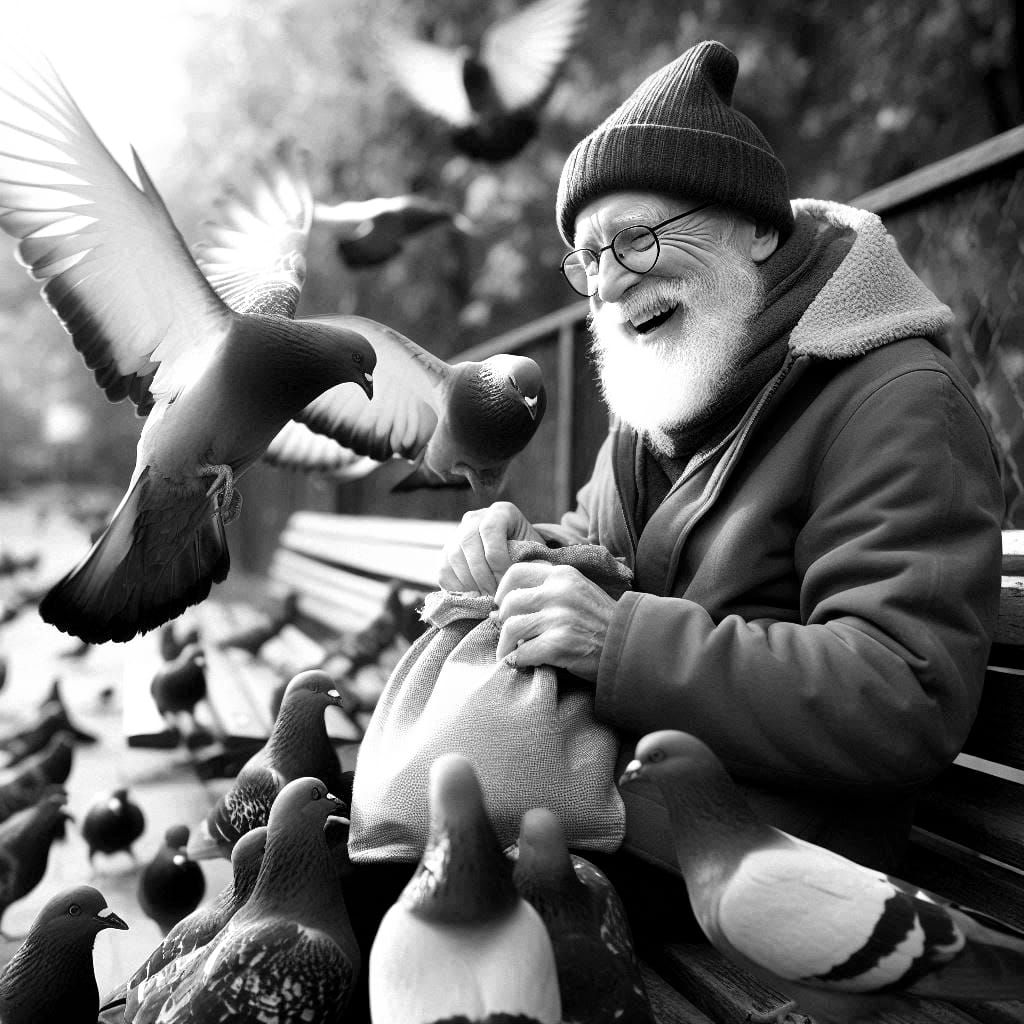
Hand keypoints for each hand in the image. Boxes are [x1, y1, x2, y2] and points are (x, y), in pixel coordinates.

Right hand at [438, 502, 542, 594]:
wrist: (515, 557)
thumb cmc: (529, 556)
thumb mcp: (535, 552)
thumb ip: (530, 560)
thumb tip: (522, 581)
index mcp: (500, 511)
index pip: (490, 529)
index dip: (497, 559)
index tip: (507, 581)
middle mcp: (475, 517)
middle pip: (468, 542)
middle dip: (482, 574)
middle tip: (495, 594)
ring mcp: (457, 533)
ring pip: (453, 556)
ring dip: (470, 583)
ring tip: (486, 598)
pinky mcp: (446, 553)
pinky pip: (444, 570)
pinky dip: (457, 588)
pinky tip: (474, 597)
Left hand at [492, 562, 616, 681]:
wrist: (631, 647)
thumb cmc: (602, 622)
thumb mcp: (579, 592)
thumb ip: (548, 591)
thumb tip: (501, 607)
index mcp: (563, 575)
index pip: (516, 573)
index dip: (502, 591)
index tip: (502, 607)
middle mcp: (559, 592)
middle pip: (509, 602)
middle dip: (503, 622)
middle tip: (507, 636)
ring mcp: (560, 617)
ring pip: (511, 627)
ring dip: (505, 645)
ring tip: (509, 653)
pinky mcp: (560, 644)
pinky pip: (522, 653)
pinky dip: (516, 661)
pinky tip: (520, 664)